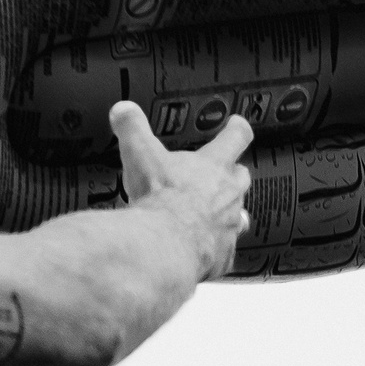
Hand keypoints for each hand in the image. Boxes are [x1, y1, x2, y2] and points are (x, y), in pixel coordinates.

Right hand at [110, 101, 253, 280]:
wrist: (165, 245)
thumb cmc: (159, 198)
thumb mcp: (139, 154)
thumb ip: (132, 128)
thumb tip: (123, 110)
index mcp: (214, 165)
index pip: (236, 137)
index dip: (237, 129)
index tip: (237, 125)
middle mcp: (228, 194)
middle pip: (241, 178)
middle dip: (233, 175)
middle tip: (223, 174)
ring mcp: (228, 226)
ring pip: (238, 216)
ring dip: (228, 215)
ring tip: (214, 218)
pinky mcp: (221, 255)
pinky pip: (224, 253)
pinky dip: (216, 252)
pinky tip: (204, 254)